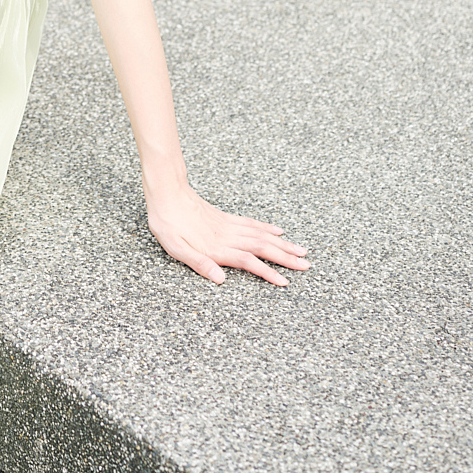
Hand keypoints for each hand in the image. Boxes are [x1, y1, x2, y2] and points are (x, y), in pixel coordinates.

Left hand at [145, 183, 309, 285]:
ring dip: (282, 244)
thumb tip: (220, 280)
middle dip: (285, 257)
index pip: (248, 262)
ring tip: (301, 250)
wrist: (166, 191)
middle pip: (262, 247)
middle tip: (307, 265)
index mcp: (217, 246)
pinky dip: (266, 228)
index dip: (267, 272)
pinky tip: (277, 232)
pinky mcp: (225, 217)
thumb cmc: (167, 222)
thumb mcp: (175, 247)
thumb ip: (198, 263)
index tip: (286, 282)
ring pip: (261, 235)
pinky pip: (251, 223)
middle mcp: (227, 236)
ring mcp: (228, 225)